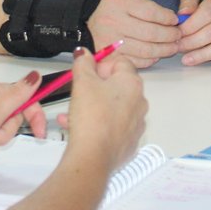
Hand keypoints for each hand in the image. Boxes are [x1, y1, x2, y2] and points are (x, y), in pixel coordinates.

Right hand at [60, 47, 146, 172]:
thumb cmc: (92, 117)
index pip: (120, 62)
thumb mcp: (82, 82)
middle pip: (117, 86)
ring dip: (92, 107)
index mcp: (132, 83)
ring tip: (71, 113)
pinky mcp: (129, 142)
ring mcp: (136, 124)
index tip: (87, 71)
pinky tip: (78, 128)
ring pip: (112, 108)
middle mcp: (139, 102)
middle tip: (79, 92)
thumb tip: (84, 53)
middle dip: (95, 87)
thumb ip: (83, 63)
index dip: (101, 64)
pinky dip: (98, 124)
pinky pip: (112, 127)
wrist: (93, 156)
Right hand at [86, 0, 180, 68]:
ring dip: (164, 49)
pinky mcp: (108, 58)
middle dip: (170, 35)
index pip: (150, 12)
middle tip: (178, 35)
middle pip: (151, 33)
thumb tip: (171, 19)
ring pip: (146, 50)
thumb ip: (146, 5)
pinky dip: (150, 59)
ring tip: (173, 46)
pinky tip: (157, 54)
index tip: (175, 20)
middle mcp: (112, 21)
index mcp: (118, 2)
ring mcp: (110, 41)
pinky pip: (136, 62)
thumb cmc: (110, 8)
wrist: (82, 21)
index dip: (167, 18)